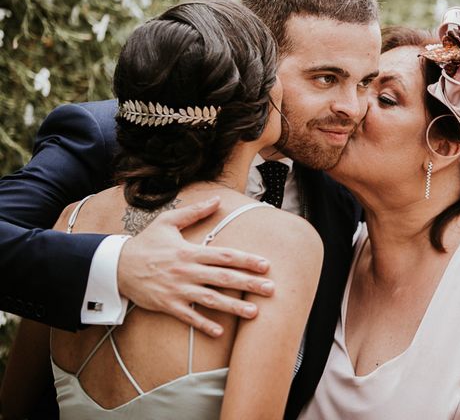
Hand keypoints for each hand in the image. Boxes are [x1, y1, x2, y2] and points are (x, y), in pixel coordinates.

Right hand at [118, 197, 274, 337]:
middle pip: (224, 278)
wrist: (116, 266)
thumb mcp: (168, 222)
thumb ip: (194, 211)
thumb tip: (217, 199)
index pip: (225, 255)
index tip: (266, 265)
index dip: (247, 260)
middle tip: (271, 289)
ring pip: (211, 299)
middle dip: (249, 284)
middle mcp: (187, 271)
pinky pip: (189, 316)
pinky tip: (220, 332)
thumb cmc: (146, 243)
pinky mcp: (168, 305)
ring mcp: (178, 289)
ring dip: (233, 307)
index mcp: (190, 251)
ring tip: (254, 313)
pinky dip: (204, 324)